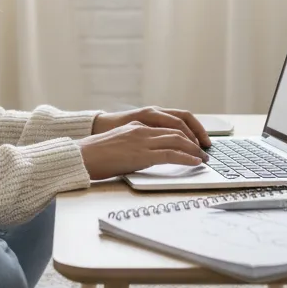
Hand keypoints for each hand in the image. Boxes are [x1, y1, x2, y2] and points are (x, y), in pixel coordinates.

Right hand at [79, 107, 212, 181]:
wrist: (81, 157)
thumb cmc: (95, 155)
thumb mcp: (119, 144)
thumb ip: (135, 145)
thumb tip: (150, 156)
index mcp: (137, 125)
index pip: (170, 124)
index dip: (187, 133)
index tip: (196, 142)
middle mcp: (142, 129)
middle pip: (178, 130)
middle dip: (195, 140)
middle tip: (205, 151)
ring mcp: (142, 140)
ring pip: (178, 140)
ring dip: (195, 150)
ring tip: (204, 159)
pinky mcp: (141, 154)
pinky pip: (171, 154)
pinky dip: (187, 158)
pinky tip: (195, 163)